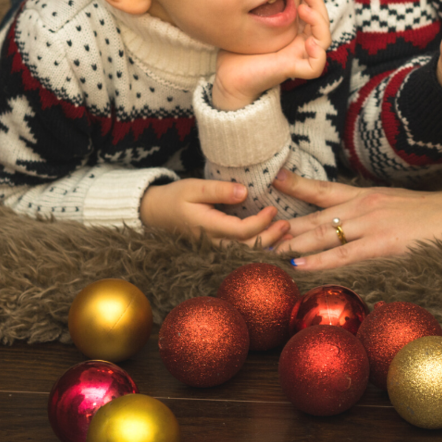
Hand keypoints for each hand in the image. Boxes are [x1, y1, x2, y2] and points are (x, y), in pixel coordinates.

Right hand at [140, 178, 290, 247]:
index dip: (260, 223)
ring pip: (244, 253)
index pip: (240, 231)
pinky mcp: (214, 248)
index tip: (272, 209)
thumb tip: (244, 193)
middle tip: (288, 226)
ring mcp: (212, 249)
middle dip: (270, 238)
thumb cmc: (174, 197)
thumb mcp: (194, 187)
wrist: (154, 214)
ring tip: (287, 238)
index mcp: (207, 227)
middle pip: (246, 247)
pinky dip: (256, 248)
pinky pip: (238, 252)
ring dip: (267, 246)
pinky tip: (271, 243)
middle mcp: (211, 243)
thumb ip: (219, 190)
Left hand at [212, 0, 330, 110]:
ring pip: (324, 41)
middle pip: (322, 23)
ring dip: (319, 22)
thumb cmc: (238, 48)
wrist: (228, 75)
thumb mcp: (253, 20)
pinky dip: (318, 55)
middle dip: (318, 4)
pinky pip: (316, 67)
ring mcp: (297, 56)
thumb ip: (264, 4)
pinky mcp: (292, 69)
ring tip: (303, 10)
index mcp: (293, 32)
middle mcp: (299, 44)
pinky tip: (308, 43)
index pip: (314, 13)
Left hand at [270, 170, 441, 270]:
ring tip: (265, 248)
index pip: (323, 188)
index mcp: (366, 195)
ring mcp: (371, 225)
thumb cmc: (429, 215)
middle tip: (255, 229)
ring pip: (323, 233)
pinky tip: (299, 264)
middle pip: (314, 214)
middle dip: (284, 223)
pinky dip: (319, 260)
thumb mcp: (393, 205)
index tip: (272, 180)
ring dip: (292, 242)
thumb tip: (345, 223)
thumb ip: (368, 212)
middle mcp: (363, 206)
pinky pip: (344, 255)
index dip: (296, 185)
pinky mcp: (382, 245)